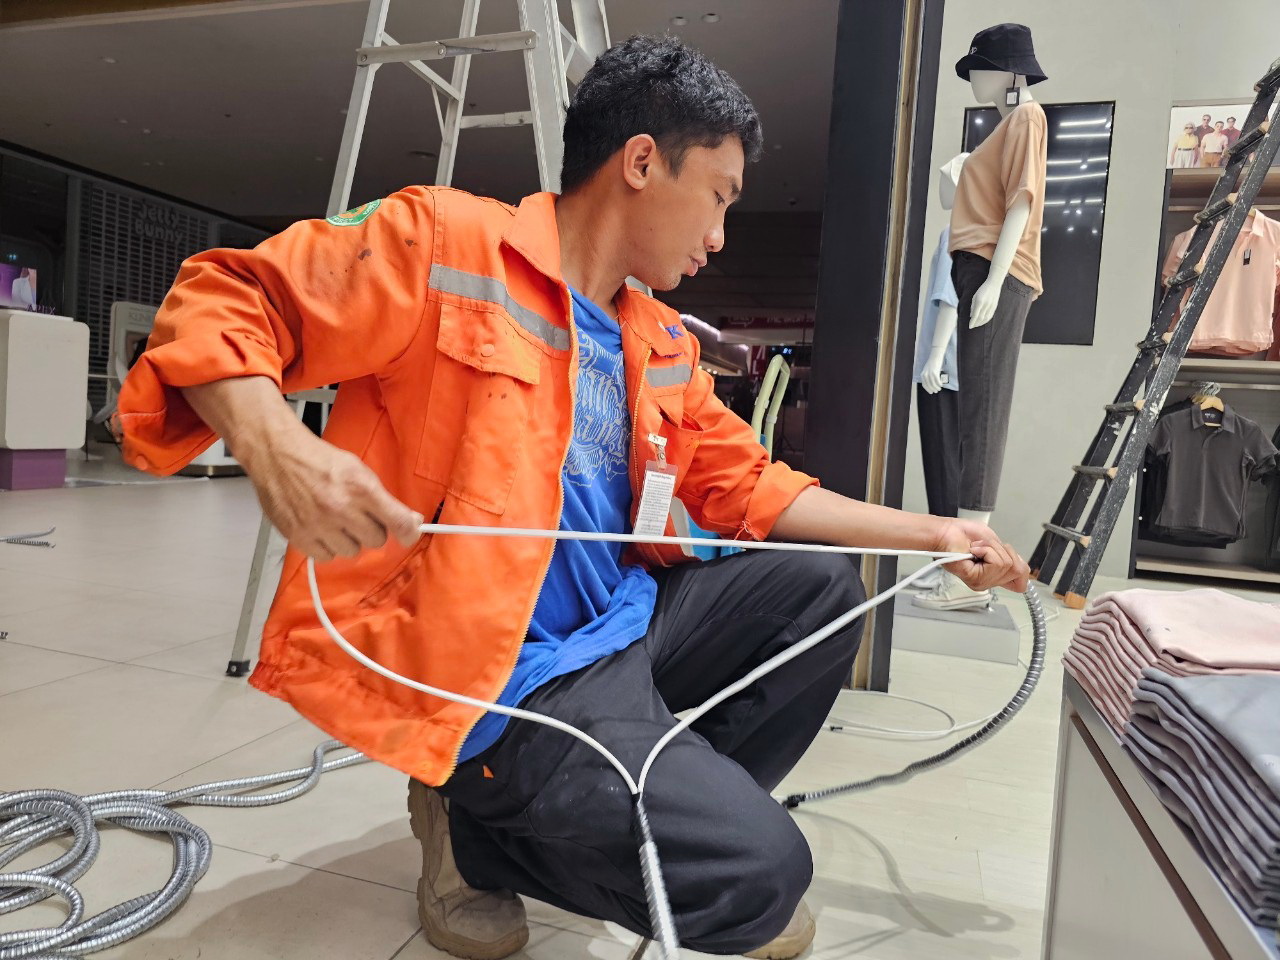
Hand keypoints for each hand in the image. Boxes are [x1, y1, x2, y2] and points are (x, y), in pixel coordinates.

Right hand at [240, 425, 422, 562]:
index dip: (408, 532)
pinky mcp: (299, 536)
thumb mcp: (359, 470)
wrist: (278, 455)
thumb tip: (411, 522)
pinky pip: (326, 557)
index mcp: (361, 488)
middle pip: (376, 540)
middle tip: (357, 514)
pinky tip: (321, 527)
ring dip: (348, 539)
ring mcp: (319, 524)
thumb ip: (385, 500)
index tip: (409, 534)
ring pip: (352, 551)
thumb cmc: (319, 460)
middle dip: (371, 529)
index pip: (397, 522)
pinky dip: (326, 546)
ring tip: (335, 519)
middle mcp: (341, 508)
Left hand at [921, 351, 946, 394]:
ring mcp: (929, 374)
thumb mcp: (927, 370)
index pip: (924, 385)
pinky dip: (939, 384)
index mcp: (922, 374)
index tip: (931, 392)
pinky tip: (941, 385)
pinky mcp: (935, 372)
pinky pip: (937, 381)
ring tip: (939, 389)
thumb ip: (927, 376)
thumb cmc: (932, 363)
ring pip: (933, 384)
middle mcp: (925, 375)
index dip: (928, 389)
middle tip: (936, 391)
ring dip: (936, 387)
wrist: (935, 356)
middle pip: (929, 385)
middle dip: (932, 389)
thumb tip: (931, 383)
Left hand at [932, 517, 1029, 593]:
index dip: (1019, 566)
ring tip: (976, 547)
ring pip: (1007, 564)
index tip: (1004, 553)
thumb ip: (1009, 557)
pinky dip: (986, 550)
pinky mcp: (975, 579)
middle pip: (1018, 570)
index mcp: (993, 575)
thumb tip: (1022, 569)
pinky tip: (973, 551)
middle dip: (1003, 550)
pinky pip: (996, 563)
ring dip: (992, 548)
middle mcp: (988, 582)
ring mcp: (982, 582)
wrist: (945, 531)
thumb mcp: (995, 543)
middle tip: (984, 546)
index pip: (1020, 584)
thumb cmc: (964, 534)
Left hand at [968, 275, 1001, 328]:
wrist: (994, 284)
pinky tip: (982, 322)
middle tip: (972, 327)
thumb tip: (971, 316)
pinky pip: (990, 316)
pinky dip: (986, 320)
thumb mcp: (975, 296)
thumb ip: (973, 306)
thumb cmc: (982, 289)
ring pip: (986, 318)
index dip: (972, 322)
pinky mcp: (995, 306)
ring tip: (976, 325)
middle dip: (976, 324)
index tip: (969, 326)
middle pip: (980, 318)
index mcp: (979, 301)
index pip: (975, 315)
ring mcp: (991, 306)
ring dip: (980, 323)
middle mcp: (986, 304)